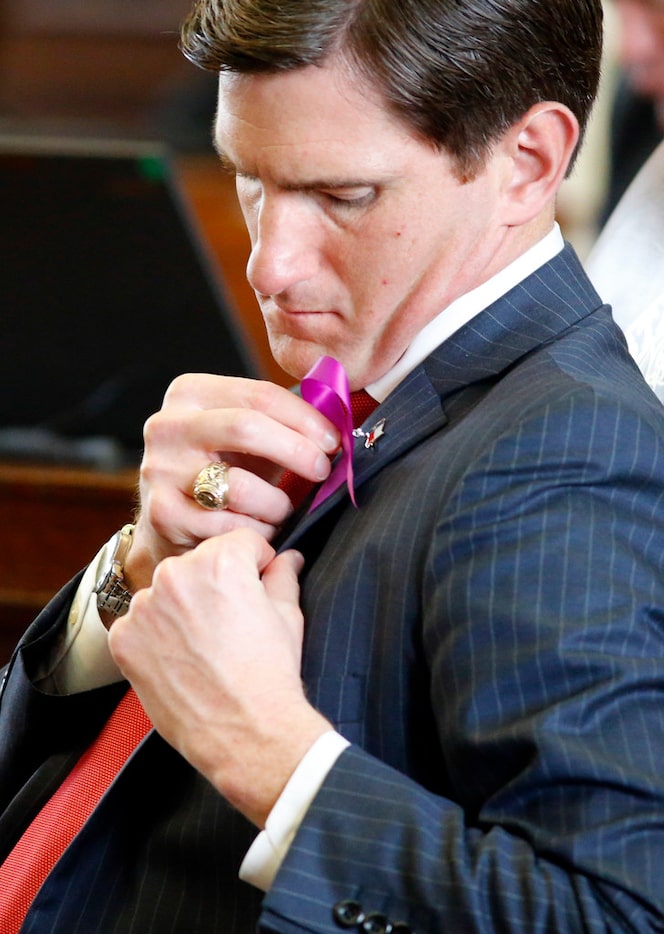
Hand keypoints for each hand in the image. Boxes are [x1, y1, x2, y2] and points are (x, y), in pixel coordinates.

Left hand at [108, 528, 331, 826]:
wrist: (246, 734)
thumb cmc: (271, 675)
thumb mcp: (288, 617)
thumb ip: (283, 577)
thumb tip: (289, 558)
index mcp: (221, 560)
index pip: (239, 542)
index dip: (255, 565)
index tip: (258, 587)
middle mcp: (176, 574)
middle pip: (199, 563)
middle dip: (216, 584)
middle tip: (232, 623)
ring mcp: (144, 607)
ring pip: (167, 592)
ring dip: (183, 608)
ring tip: (205, 645)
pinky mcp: (124, 639)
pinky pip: (141, 623)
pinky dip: (157, 636)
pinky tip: (180, 659)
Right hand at [125, 374, 338, 591]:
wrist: (171, 520)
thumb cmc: (221, 471)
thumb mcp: (245, 437)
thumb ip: (282, 422)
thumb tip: (339, 420)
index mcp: (190, 393)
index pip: (260, 395)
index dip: (305, 418)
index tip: (333, 440)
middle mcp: (167, 425)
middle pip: (246, 427)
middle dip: (296, 450)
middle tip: (322, 471)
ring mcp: (160, 470)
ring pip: (241, 486)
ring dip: (277, 504)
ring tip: (283, 510)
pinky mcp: (163, 513)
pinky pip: (231, 527)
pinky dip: (258, 533)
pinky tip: (260, 530)